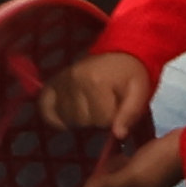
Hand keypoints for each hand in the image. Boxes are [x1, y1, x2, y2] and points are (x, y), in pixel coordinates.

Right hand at [40, 43, 154, 136]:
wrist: (120, 51)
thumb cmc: (130, 74)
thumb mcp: (139, 91)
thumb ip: (130, 113)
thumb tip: (118, 135)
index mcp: (98, 81)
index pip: (103, 120)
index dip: (113, 118)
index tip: (118, 105)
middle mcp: (75, 79)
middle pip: (84, 120)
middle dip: (97, 118)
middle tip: (105, 103)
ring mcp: (62, 81)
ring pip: (68, 119)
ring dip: (81, 118)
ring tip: (91, 105)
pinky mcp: (53, 83)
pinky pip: (46, 108)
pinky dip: (55, 116)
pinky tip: (67, 114)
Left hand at [77, 129, 185, 186]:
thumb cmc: (157, 163)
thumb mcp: (130, 174)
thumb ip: (107, 186)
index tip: (92, 172)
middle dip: (98, 180)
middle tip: (103, 161)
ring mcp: (136, 186)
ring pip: (111, 182)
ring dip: (107, 171)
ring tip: (111, 155)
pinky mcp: (142, 174)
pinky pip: (121, 173)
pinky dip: (117, 165)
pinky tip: (120, 153)